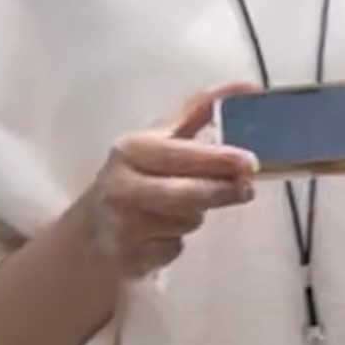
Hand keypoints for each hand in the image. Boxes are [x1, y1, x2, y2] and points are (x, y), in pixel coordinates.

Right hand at [83, 85, 255, 282]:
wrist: (96, 231)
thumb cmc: (138, 179)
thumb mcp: (160, 141)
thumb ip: (198, 114)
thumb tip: (245, 88)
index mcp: (133, 149)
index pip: (180, 153)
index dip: (217, 158)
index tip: (249, 160)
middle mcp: (124, 183)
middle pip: (186, 192)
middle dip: (219, 191)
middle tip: (248, 188)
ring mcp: (125, 222)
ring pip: (186, 221)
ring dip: (194, 217)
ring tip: (178, 210)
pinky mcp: (132, 256)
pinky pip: (175, 247)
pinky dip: (175, 242)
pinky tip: (159, 234)